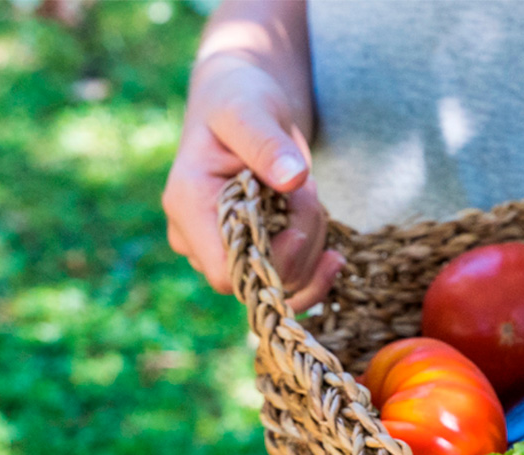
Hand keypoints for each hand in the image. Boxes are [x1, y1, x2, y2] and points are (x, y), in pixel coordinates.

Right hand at [163, 53, 342, 309]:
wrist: (243, 101)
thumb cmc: (240, 98)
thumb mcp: (251, 110)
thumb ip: (267, 144)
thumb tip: (293, 179)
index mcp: (188, 204)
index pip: (225, 272)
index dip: (271, 260)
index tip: (295, 216)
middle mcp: (196, 236)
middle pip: (259, 281)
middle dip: (300, 243)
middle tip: (307, 191)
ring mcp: (222, 249)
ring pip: (281, 284)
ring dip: (311, 247)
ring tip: (310, 197)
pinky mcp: (248, 253)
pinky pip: (287, 286)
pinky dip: (315, 273)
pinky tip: (335, 256)